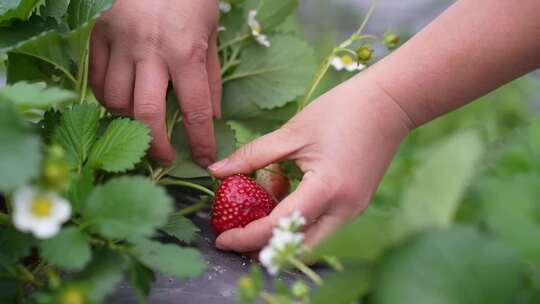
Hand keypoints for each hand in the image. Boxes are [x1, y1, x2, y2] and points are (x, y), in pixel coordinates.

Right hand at [89, 0, 220, 165]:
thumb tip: (212, 118)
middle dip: (157, 145)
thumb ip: (211, 80)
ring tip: (143, 121)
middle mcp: (150, 49)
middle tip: (165, 158)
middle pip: (146, 113)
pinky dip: (106, 98)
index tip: (205, 160)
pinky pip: (95, 80)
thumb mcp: (211, 37)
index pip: (194, 109)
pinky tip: (121, 101)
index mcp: (185, 51)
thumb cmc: (192, 1)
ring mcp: (120, 41)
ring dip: (129, 119)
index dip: (201, 141)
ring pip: (115, 99)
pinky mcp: (99, 34)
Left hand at [209, 76, 410, 251]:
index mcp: (326, 190)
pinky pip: (323, 225)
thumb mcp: (292, 133)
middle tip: (235, 238)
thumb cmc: (341, 110)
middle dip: (263, 249)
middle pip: (298, 247)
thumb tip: (216, 171)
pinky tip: (279, 209)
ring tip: (252, 225)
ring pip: (312, 240)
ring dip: (281, 239)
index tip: (221, 238)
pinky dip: (298, 225)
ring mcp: (354, 210)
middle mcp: (344, 209)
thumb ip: (253, 155)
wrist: (390, 103)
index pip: (278, 227)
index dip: (246, 236)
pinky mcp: (356, 204)